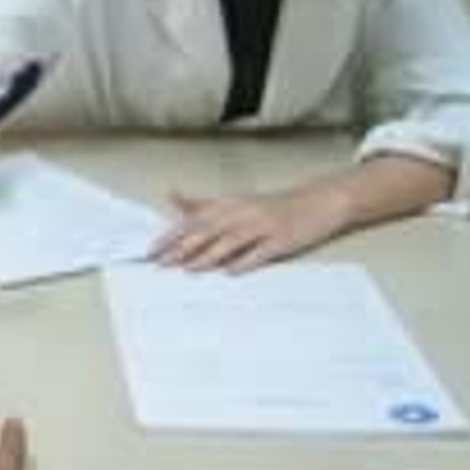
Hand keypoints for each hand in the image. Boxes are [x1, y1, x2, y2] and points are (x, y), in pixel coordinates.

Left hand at [151, 186, 350, 271]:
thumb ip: (202, 203)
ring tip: (187, 268)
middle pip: (206, 231)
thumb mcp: (234, 201)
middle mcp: (242, 212)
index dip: (170, 235)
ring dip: (207, 256)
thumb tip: (170, 197)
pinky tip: (230, 272)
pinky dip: (245, 261)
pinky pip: (261, 252)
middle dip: (181, 248)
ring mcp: (263, 226)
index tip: (151, 250)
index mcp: (229, 204)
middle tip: (160, 262)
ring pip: (230, 241)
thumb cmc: (271, 205)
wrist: (318, 201)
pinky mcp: (282, 239)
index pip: (192, 220)